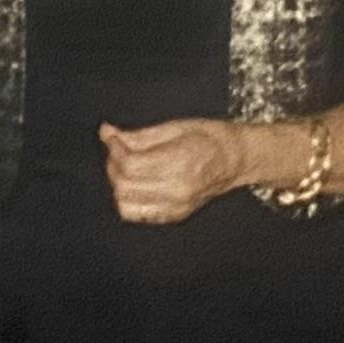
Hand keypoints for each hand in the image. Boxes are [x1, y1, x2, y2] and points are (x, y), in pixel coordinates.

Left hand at [100, 119, 247, 224]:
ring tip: (125, 166)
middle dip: (113, 165)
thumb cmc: (209, 138)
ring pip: (125, 204)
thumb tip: (108, 133)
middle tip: (117, 149)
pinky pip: (136, 214)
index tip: (110, 137)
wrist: (235, 160)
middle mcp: (178, 190)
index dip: (114, 150)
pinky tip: (135, 182)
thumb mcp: (175, 127)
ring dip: (118, 184)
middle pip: (125, 185)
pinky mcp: (174, 216)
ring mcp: (176, 207)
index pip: (131, 164)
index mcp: (180, 163)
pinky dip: (128, 198)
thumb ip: (139, 136)